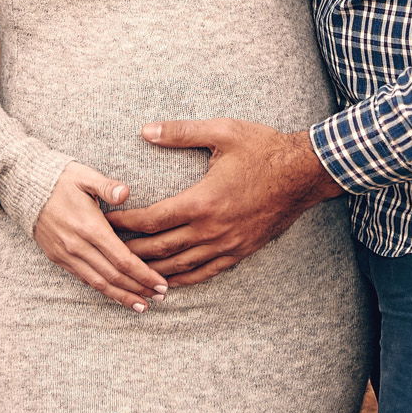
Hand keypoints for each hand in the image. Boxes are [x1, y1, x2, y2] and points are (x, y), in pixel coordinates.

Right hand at [32, 163, 169, 311]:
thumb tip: (126, 192)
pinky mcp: (58, 258)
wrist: (24, 188)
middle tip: (161, 296)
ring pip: (99, 283)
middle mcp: (78, 246)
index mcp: (89, 227)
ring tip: (143, 305)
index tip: (161, 282)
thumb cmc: (60, 179)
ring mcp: (66, 255)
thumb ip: (108, 185)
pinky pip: (84, 279)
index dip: (143, 274)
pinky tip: (116, 295)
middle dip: (139, 288)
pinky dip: (103, 290)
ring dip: (122, 296)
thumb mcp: (85, 176)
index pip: (122, 259)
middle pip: (114, 276)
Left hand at [106, 118, 342, 285]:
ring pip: (180, 267)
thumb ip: (181, 132)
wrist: (304, 173)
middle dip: (130, 250)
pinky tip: (169, 282)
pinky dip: (183, 280)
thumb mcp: (223, 131)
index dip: (127, 222)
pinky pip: (206, 273)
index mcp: (202, 201)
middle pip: (161, 249)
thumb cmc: (263, 149)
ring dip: (152, 270)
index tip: (107, 221)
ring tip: (129, 270)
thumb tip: (145, 130)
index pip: (153, 219)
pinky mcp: (240, 252)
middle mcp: (212, 229)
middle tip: (107, 249)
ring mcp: (227, 244)